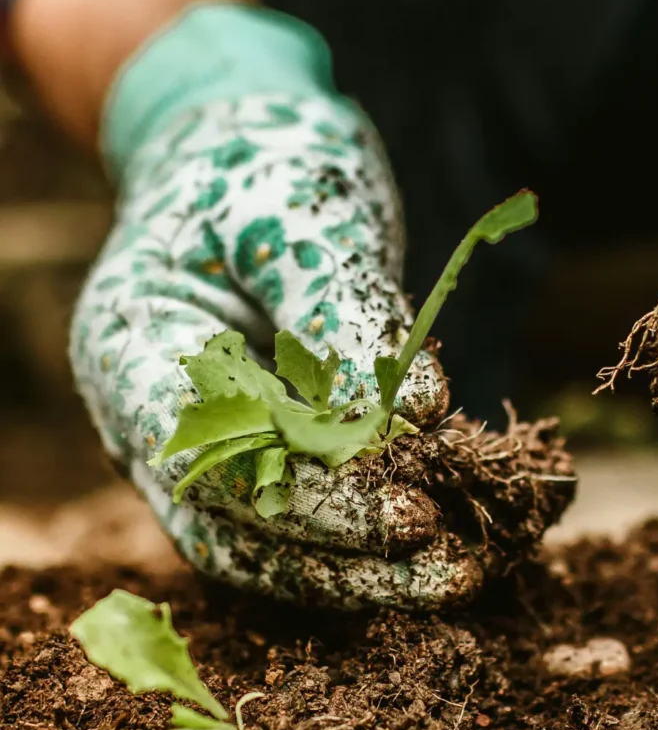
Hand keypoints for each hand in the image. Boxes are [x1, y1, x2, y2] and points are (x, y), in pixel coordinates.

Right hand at [71, 91, 481, 609]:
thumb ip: (343, 312)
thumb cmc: (258, 165)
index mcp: (129, 347)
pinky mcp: (250, 451)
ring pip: (262, 546)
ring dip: (355, 572)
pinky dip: (359, 544)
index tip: (407, 511)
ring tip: (455, 575)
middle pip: (231, 524)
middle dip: (343, 552)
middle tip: (451, 562)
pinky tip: (432, 547)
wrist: (239, 154)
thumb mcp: (299, 211)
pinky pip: (294, 521)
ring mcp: (195, 444)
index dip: (306, 499)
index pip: (207, 458)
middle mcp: (147, 416)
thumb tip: (415, 418)